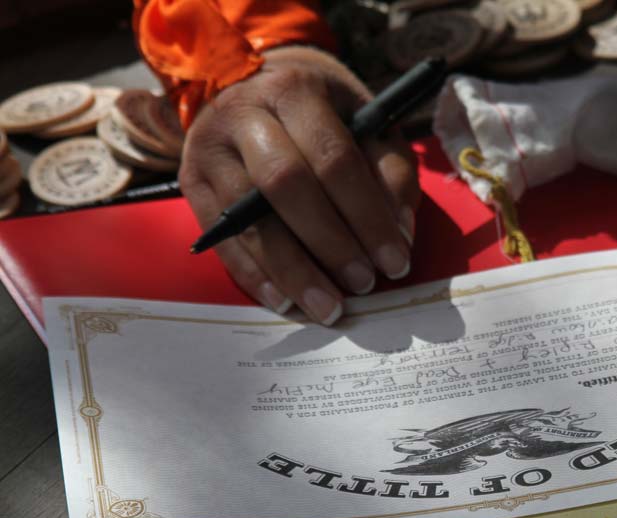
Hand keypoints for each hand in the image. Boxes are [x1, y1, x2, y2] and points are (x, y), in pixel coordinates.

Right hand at [178, 46, 418, 324]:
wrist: (250, 84)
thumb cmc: (323, 112)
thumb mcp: (367, 122)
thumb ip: (391, 172)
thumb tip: (400, 234)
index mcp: (294, 91)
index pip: (334, 159)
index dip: (367, 216)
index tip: (395, 261)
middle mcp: (243, 115)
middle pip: (285, 187)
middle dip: (330, 244)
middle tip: (363, 284)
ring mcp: (209, 150)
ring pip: (248, 219)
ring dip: (293, 272)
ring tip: (327, 308)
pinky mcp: (191, 182)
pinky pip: (222, 239)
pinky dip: (256, 276)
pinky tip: (286, 302)